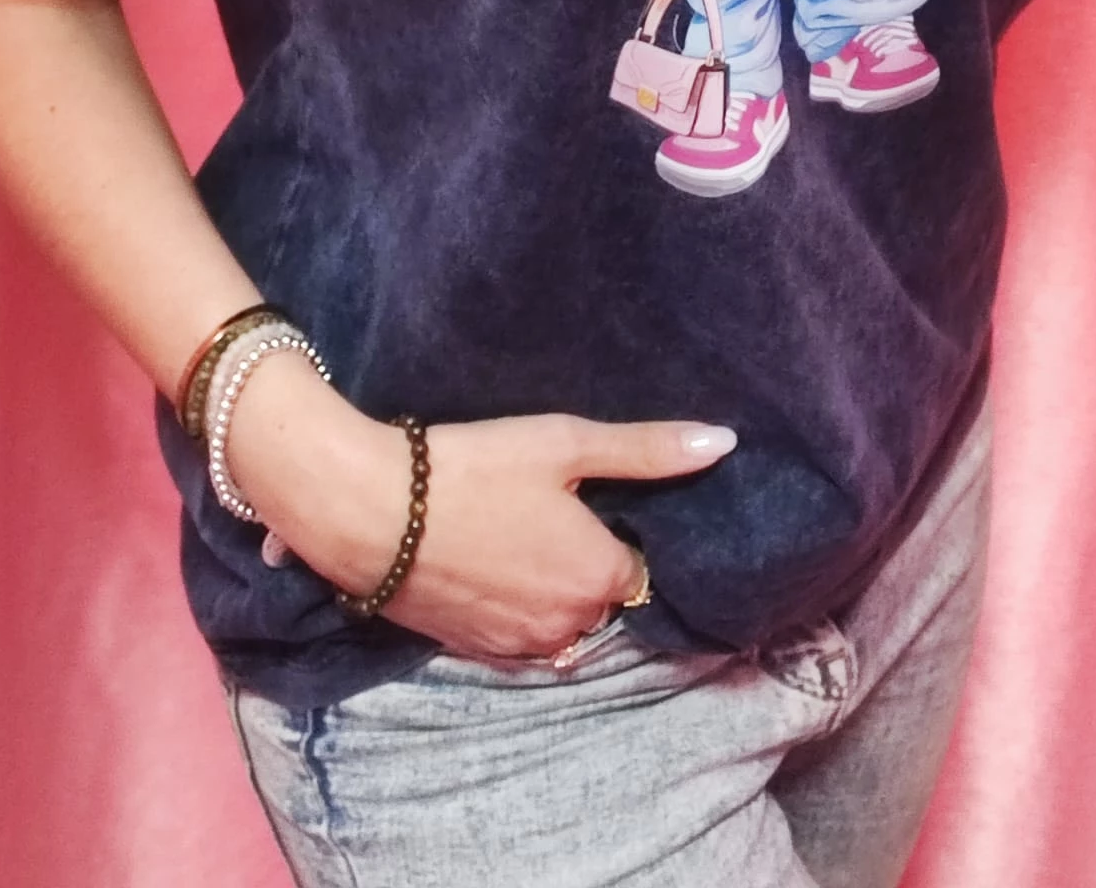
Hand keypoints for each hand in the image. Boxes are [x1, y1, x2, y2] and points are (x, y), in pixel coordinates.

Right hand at [225, 351, 736, 657]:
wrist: (369, 510)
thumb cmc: (473, 467)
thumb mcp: (566, 444)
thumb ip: (648, 450)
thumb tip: (726, 443)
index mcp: (599, 576)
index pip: (635, 565)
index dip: (610, 529)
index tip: (582, 501)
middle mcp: (568, 626)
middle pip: (598, 597)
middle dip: (582, 564)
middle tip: (544, 513)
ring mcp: (519, 647)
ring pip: (559, 622)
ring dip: (548, 591)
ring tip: (512, 537)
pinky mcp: (474, 653)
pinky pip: (518, 640)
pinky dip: (513, 609)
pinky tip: (487, 566)